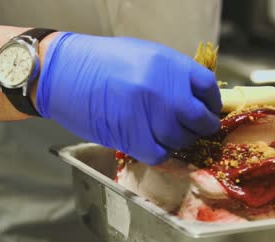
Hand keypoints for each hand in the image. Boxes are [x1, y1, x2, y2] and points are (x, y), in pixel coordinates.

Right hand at [36, 33, 220, 164]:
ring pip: (181, 139)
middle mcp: (163, 90)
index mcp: (169, 64)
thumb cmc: (103, 61)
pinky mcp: (131, 137)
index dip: (212, 101)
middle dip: (202, 125)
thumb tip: (195, 96)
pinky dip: (162, 153)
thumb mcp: (146, 55)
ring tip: (170, 134)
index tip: (209, 108)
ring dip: (180, 140)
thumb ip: (173, 74)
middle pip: (199, 118)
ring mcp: (148, 115)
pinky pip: (161, 154)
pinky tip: (155, 144)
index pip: (207, 87)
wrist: (63, 71)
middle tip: (195, 127)